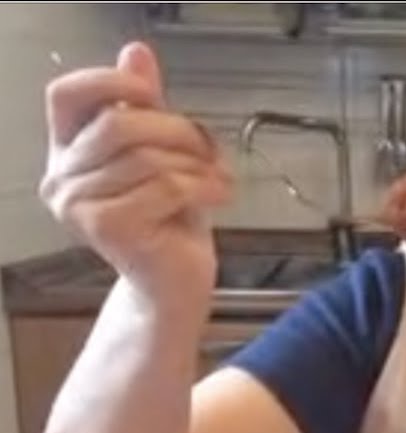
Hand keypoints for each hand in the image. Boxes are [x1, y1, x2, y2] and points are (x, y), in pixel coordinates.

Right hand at [39, 42, 230, 299]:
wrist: (175, 281)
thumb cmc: (169, 218)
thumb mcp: (162, 152)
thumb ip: (146, 106)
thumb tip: (135, 52)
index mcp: (68, 151)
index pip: (67, 94)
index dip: (113, 83)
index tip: (155, 95)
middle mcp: (61, 178)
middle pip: (119, 124)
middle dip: (177, 130)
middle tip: (209, 149)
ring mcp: (79, 205)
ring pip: (147, 157)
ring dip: (196, 163)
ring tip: (217, 178)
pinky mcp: (108, 228)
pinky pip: (165, 186)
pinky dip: (203, 186)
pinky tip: (218, 195)